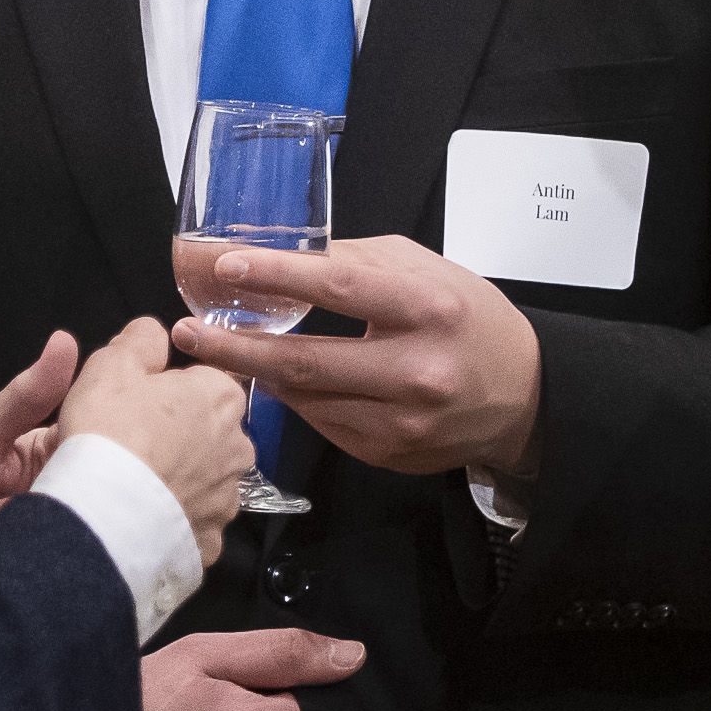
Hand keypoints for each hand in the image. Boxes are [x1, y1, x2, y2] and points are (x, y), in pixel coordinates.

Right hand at [56, 317, 250, 566]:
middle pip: (211, 432)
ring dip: (180, 480)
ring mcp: (227, 500)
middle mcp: (237, 448)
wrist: (104, 517)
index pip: (206, 381)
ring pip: (205, 481)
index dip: (170, 390)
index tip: (141, 403)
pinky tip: (144, 518)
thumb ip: (141, 339)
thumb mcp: (112, 364)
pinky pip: (194, 524)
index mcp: (220, 397)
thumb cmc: (109, 432)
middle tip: (134, 443)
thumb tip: (155, 333)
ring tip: (136, 485)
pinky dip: (174, 520)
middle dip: (181, 436)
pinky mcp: (211, 543)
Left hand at [174, 236, 542, 478]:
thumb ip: (357, 261)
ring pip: (306, 399)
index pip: (336, 285)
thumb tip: (281, 256)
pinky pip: (323, 424)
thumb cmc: (467, 318)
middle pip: (306, 360)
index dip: (274, 275)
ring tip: (214, 351)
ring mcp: (403, 422)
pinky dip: (292, 400)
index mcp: (427, 308)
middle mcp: (416, 371)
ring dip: (254, 375)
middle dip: (235, 345)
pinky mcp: (390, 454)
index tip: (223, 266)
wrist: (522, 396)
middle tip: (188, 332)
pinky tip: (269, 380)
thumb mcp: (424, 270)